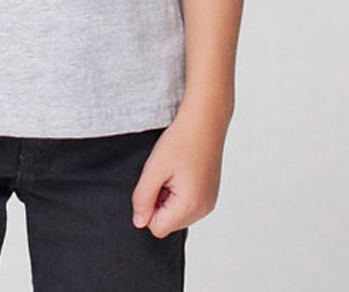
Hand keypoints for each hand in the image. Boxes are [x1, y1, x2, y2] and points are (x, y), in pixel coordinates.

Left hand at [131, 104, 229, 238]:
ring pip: (176, 213)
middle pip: (167, 222)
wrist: (204, 121)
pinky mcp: (209, 194)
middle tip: (163, 174)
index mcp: (190, 206)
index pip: (156, 227)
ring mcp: (209, 202)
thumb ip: (143, 198)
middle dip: (158, 201)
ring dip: (168, 196)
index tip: (153, 182)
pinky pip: (186, 204)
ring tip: (172, 171)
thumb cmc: (181, 140)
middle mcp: (203, 209)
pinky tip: (181, 171)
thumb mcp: (153, 169)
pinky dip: (178, 191)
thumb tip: (139, 222)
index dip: (147, 206)